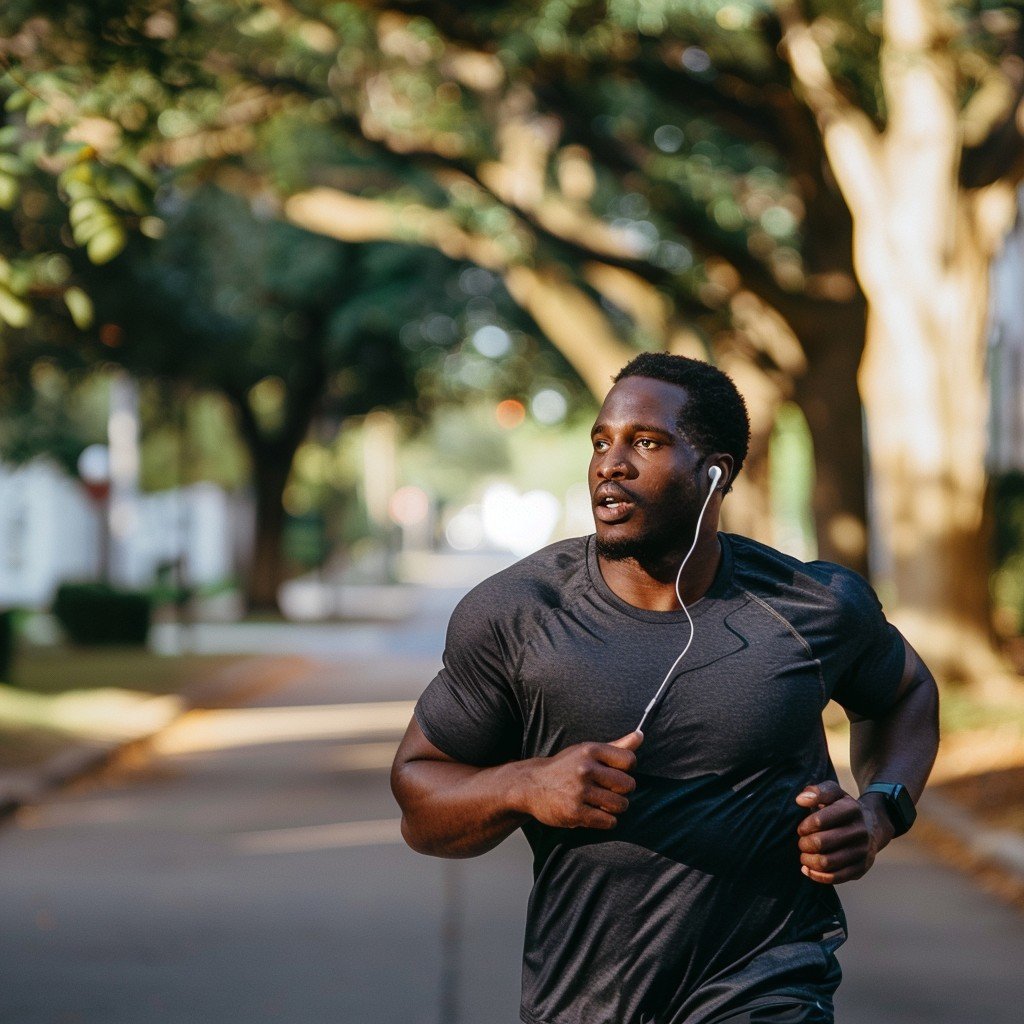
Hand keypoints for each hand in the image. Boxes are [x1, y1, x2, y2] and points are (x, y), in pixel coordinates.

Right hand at [520, 732, 642, 829]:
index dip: (627, 770)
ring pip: (619, 804)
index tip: (615, 773)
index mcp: (590, 750)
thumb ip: (615, 745)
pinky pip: (607, 820)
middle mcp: (585, 768)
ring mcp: (579, 790)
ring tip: (602, 803)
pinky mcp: (574, 811)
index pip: (629, 760)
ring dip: (614, 808)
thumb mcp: (586, 751)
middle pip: (628, 784)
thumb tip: (641, 735)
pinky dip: (606, 820)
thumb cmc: (564, 768)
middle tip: (610, 791)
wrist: (531, 785)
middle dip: (622, 791)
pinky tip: (594, 814)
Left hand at [795, 780, 894, 883]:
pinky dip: (816, 875)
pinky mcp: (861, 868)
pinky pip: (835, 878)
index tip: (802, 828)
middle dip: (804, 844)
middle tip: (802, 842)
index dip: (804, 826)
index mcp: (851, 809)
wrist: (872, 826)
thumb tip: (800, 800)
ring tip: (804, 855)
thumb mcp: (833, 792)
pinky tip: (808, 868)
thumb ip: (816, 791)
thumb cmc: (843, 808)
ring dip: (808, 860)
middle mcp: (860, 831)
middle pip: (820, 843)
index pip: (819, 821)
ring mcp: (862, 851)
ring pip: (826, 863)